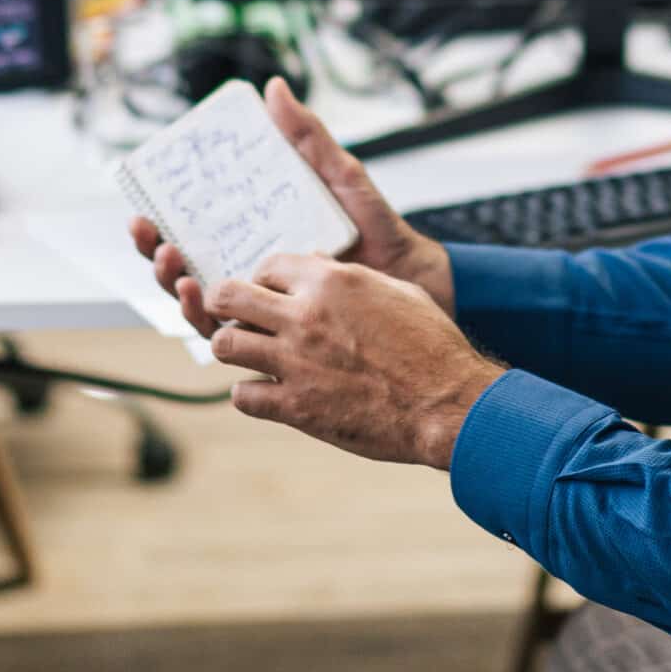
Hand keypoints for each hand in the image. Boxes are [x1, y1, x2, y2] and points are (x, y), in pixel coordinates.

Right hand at [129, 77, 453, 337]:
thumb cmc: (374, 224)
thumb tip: (275, 88)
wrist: (410, 273)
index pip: (192, 227)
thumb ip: (306, 137)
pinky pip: (229, 330)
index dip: (159, 220)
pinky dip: (205, 316)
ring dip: (172, 283)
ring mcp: (257, 299)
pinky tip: (202, 296)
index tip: (143, 207)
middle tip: (151, 234)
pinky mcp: (273, 329)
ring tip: (174, 264)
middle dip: (155, 251)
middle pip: (182, 263)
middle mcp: (245, 265)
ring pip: (196, 298)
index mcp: (252, 228)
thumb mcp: (338, 174)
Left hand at [205, 254, 503, 467]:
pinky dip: (249, 394)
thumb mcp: (396, 291)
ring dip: (232, 347)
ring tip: (246, 353)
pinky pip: (242, 396)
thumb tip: (322, 267)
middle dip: (224, 302)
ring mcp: (295, 362)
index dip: (265, 277)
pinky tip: (265, 392)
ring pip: (224, 345)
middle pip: (227, 296)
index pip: (268, 264)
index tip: (270, 291)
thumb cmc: (431, 345)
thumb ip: (351, 278)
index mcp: (331, 281)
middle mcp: (305, 316)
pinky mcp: (296, 407)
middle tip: (235, 315)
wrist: (446, 404)